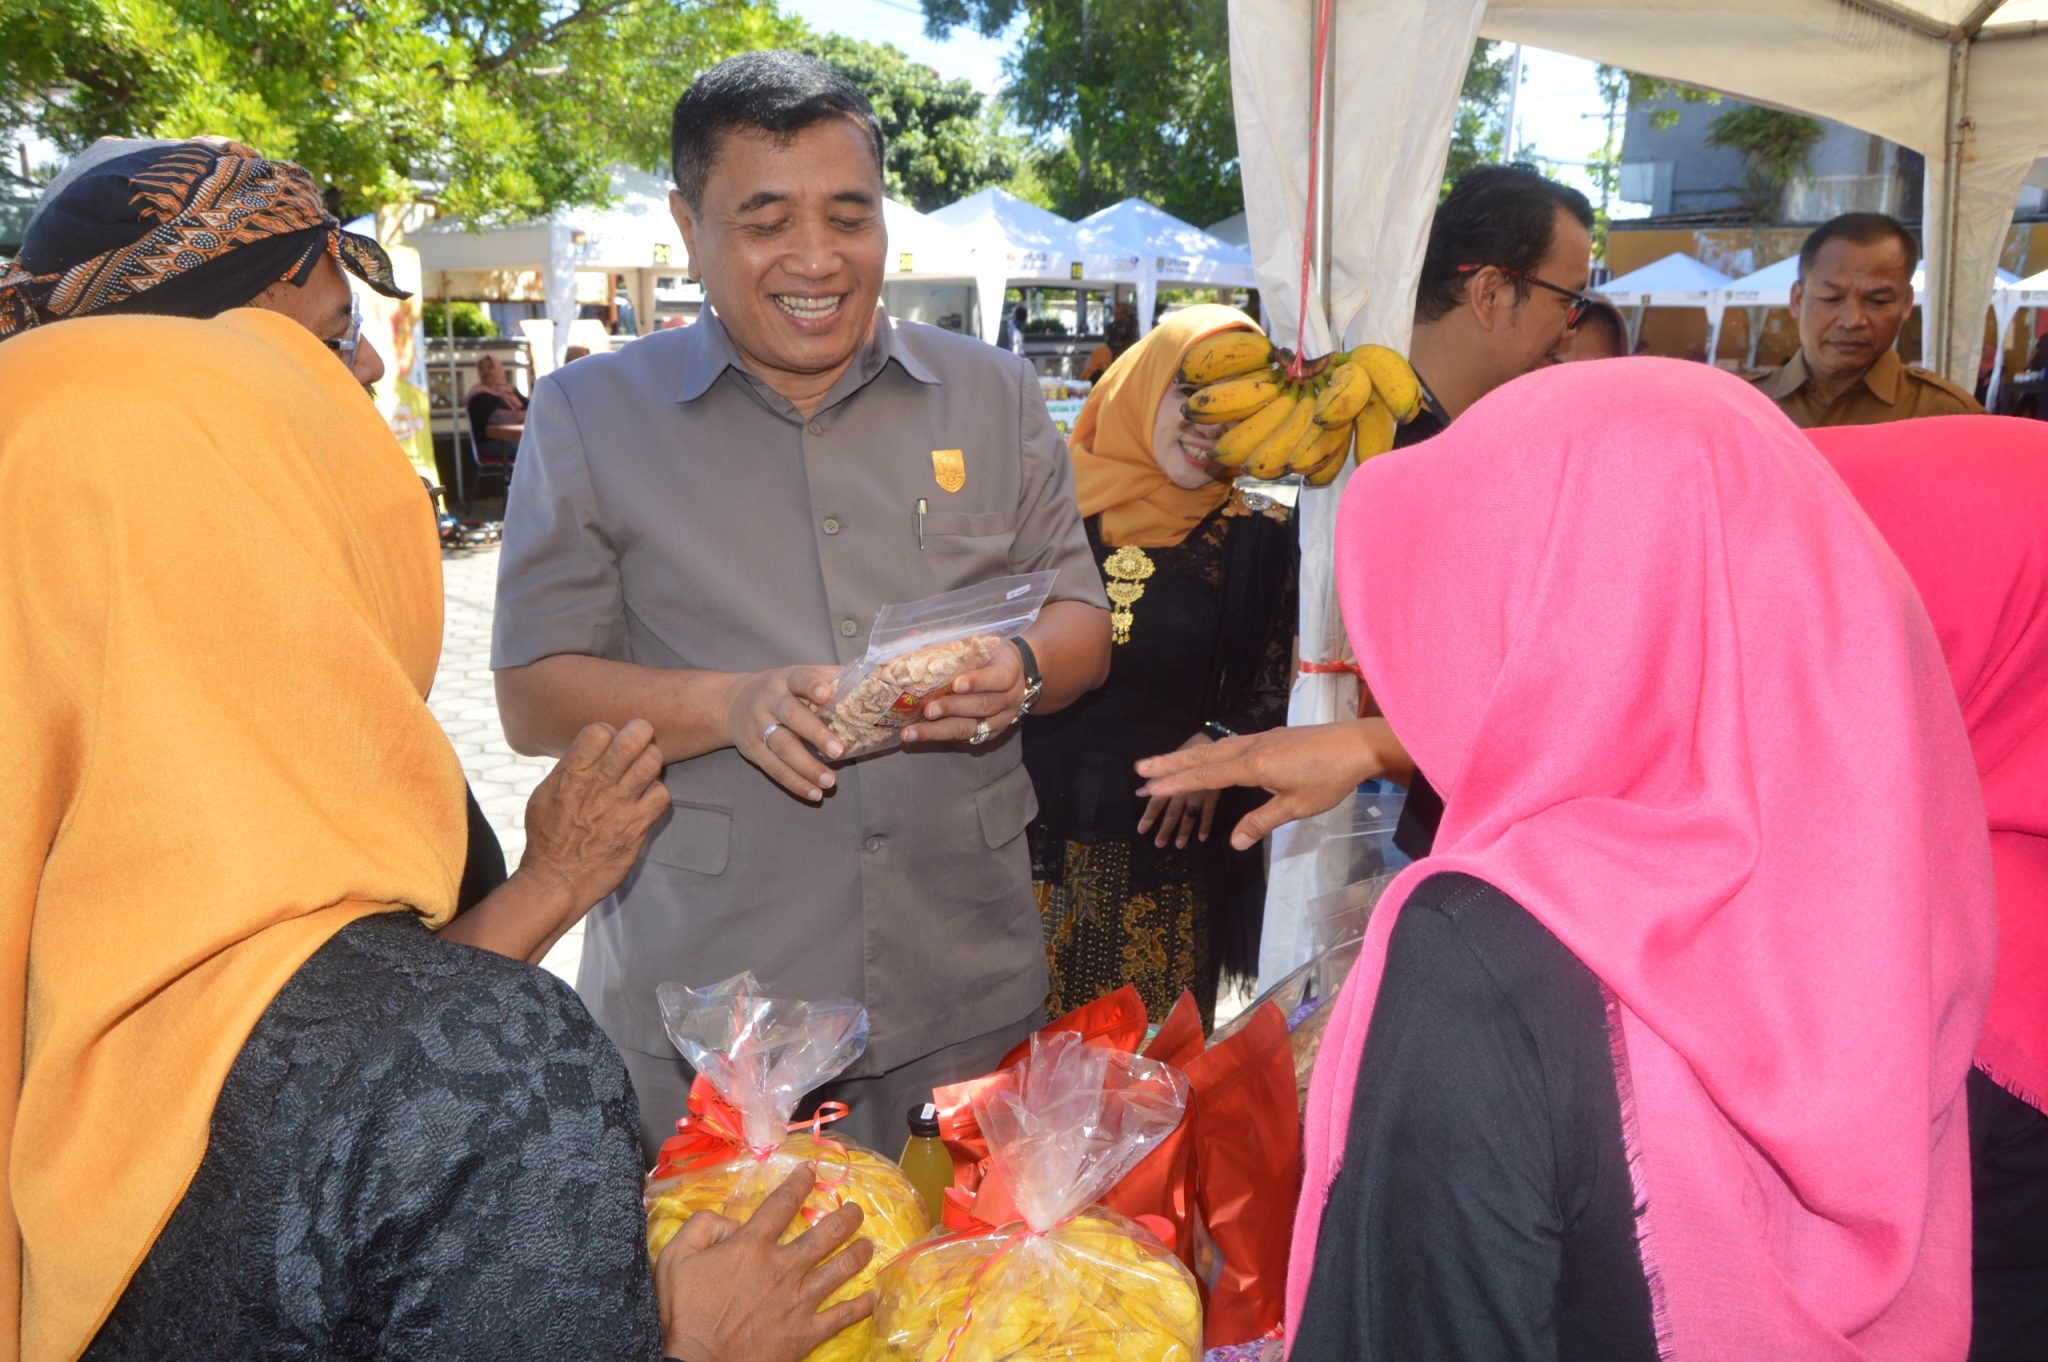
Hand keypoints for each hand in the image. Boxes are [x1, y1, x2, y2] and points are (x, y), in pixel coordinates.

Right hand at [518, 719, 670, 909]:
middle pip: (631, 740)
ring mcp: (620, 806)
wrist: (557, 881)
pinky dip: (658, 793)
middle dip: (640, 732)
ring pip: (651, 763)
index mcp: (571, 775)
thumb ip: (568, 770)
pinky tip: (648, 799)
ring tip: (645, 767)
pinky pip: (662, 795)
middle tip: (640, 738)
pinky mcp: (636, 827)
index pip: (599, 731)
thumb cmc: (547, 838)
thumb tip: (586, 750)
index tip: (610, 742)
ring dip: (652, 760)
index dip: (609, 731)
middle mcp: (597, 786)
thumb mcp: (544, 795)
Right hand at [655, 1166, 876, 1361]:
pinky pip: (843, 1316)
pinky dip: (862, 1306)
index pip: (783, 1203)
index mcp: (752, 1246)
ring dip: (859, 1253)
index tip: (812, 1171)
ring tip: (868, 1244)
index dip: (800, 1182)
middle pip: (826, 1232)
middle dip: (846, 1217)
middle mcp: (783, 1267)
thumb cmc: (684, 1313)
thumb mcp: (676, 1258)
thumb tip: (731, 1222)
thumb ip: (702, 1226)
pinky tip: (873, 1297)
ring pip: (842, 1268)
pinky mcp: (806, 1332)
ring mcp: (799, 1300)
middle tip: (856, 1210)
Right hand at [723, 665, 845, 801]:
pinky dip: (794, 782)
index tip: (827, 693)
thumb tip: (875, 677)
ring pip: (782, 746)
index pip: (800, 678)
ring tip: (830, 781)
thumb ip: (831, 678)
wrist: (731, 703)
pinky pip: (773, 768)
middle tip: (839, 751)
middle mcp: (770, 701)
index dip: (812, 685)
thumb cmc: (781, 690)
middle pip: (791, 716)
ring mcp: (758, 726)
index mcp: (786, 680)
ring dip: (806, 766)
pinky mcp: (752, 750)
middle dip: (815, 733)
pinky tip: (814, 793)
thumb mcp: (799, 676)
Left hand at [900, 640, 1024, 745]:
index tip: (956, 684)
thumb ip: (953, 641)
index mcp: (1010, 672)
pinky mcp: (989, 735)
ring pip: (971, 728)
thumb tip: (912, 636)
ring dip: (939, 731)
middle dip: (952, 709)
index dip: (978, 682)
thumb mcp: (980, 643)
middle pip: (982, 707)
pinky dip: (940, 737)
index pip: (998, 679)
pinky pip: (965, 739)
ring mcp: (1000, 721)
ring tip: (912, 732)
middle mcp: (1009, 700)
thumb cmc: (990, 654)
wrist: (1014, 676)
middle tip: (927, 710)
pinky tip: (919, 736)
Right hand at [1135, 718, 1402, 850]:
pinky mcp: (1272, 737)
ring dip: (1188, 756)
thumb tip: (1234, 843)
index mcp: (1253, 766)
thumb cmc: (1329, 778)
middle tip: (1139, 769)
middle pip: (1203, 757)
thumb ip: (1261, 822)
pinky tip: (1211, 756)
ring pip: (1215, 748)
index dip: (1175, 784)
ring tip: (1164, 762)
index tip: (1147, 788)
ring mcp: (1261, 739)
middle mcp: (1251, 748)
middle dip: (1170, 764)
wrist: (1357, 743)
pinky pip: (1230, 744)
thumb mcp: (1296, 806)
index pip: (1206, 776)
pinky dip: (1210, 751)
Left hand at [1135, 733, 1221, 848]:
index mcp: (1171, 781)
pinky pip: (1210, 812)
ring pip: (1189, 816)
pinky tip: (1201, 838)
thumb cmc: (1189, 750)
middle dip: (1165, 829)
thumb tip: (1138, 792)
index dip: (1149, 817)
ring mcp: (1199, 793)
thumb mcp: (1170, 763)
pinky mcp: (1214, 794)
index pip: (1156, 802)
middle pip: (1172, 813)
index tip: (1141, 831)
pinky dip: (1205, 825)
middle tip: (1158, 844)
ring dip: (1183, 831)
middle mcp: (1183, 790)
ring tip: (1178, 845)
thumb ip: (1155, 780)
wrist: (1213, 741)